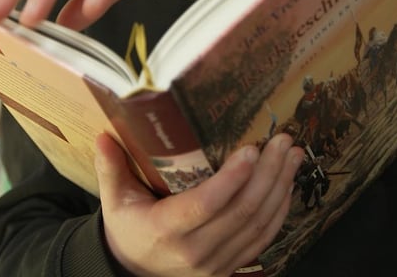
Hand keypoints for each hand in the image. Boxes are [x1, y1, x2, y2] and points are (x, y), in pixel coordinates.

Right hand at [94, 132, 302, 276]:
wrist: (135, 273)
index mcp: (164, 231)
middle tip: (282, 140)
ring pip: (258, 224)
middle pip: (241, 211)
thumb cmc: (127, 229)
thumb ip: (110, 167)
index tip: (250, 150)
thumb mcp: (114, 200)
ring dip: (280, 187)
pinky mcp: (231, 267)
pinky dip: (279, 210)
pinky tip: (287, 183)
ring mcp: (216, 264)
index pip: (204, 205)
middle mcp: (194, 252)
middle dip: (268, 173)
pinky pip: (263, 239)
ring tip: (292, 155)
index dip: (231, 179)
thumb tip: (104, 134)